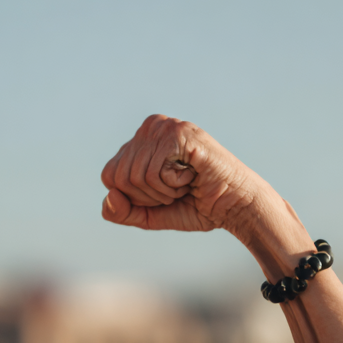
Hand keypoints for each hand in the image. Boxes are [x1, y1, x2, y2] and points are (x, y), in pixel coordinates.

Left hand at [100, 115, 272, 237]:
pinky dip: (173, 184)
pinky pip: (153, 171)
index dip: (134, 197)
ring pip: (135, 176)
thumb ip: (121, 212)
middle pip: (119, 177)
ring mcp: (163, 126)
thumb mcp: (148, 215)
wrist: (233, 206)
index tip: (164, 192)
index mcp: (138, 142)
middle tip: (177, 188)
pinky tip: (192, 174)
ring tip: (186, 180)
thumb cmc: (194, 206)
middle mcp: (148, 127)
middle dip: (149, 195)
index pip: (109, 176)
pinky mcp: (178, 132)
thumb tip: (110, 196)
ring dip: (163, 191)